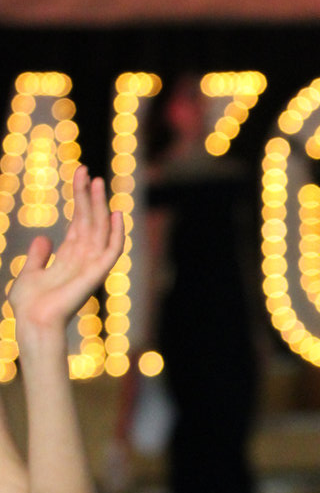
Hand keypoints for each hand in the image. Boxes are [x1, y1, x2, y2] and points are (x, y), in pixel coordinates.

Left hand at [9, 168, 123, 338]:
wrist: (33, 322)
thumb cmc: (29, 305)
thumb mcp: (29, 274)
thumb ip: (39, 256)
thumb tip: (44, 238)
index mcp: (69, 258)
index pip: (78, 222)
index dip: (79, 199)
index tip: (78, 176)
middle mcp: (83, 259)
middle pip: (89, 220)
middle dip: (87, 196)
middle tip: (84, 170)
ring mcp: (92, 266)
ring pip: (100, 229)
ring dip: (99, 205)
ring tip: (95, 181)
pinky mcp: (97, 274)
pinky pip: (113, 250)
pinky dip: (117, 233)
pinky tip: (116, 213)